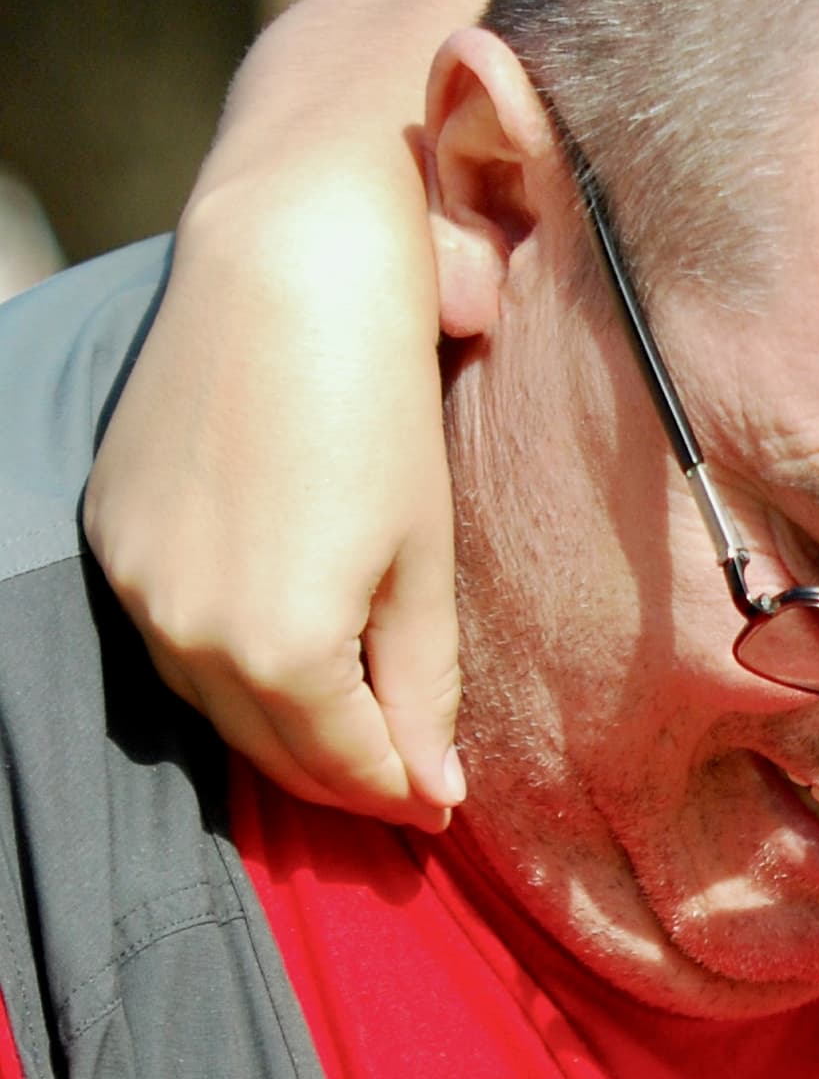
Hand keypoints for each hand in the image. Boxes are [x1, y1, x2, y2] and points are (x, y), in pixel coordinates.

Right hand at [82, 0, 492, 830]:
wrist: (286, 273)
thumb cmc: (381, 409)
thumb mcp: (424, 559)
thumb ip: (422, 682)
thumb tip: (431, 784)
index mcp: (275, 648)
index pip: (344, 767)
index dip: (402, 795)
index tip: (445, 805)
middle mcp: (184, 631)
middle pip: (271, 748)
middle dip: (346, 774)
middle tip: (410, 781)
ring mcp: (136, 582)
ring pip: (214, 700)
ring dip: (286, 725)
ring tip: (360, 726)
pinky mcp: (112, 531)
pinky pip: (175, 637)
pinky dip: (234, 662)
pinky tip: (287, 649)